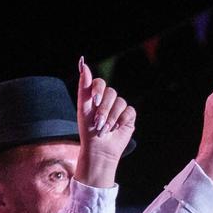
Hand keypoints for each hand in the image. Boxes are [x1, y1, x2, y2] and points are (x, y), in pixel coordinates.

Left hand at [74, 58, 136, 188]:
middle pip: (111, 93)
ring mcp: (120, 107)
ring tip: (105, 129)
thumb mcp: (83, 107)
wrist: (99, 149)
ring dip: (111, 118)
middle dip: (104, 109)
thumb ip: (83, 86)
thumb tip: (83, 62)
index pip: (100, 83)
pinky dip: (121, 120)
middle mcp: (108, 100)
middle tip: (98, 123)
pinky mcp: (129, 116)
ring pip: (120, 102)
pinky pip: (129, 111)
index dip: (98, 89)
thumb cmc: (88, 130)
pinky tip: (116, 128)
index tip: (95, 101)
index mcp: (96, 95)